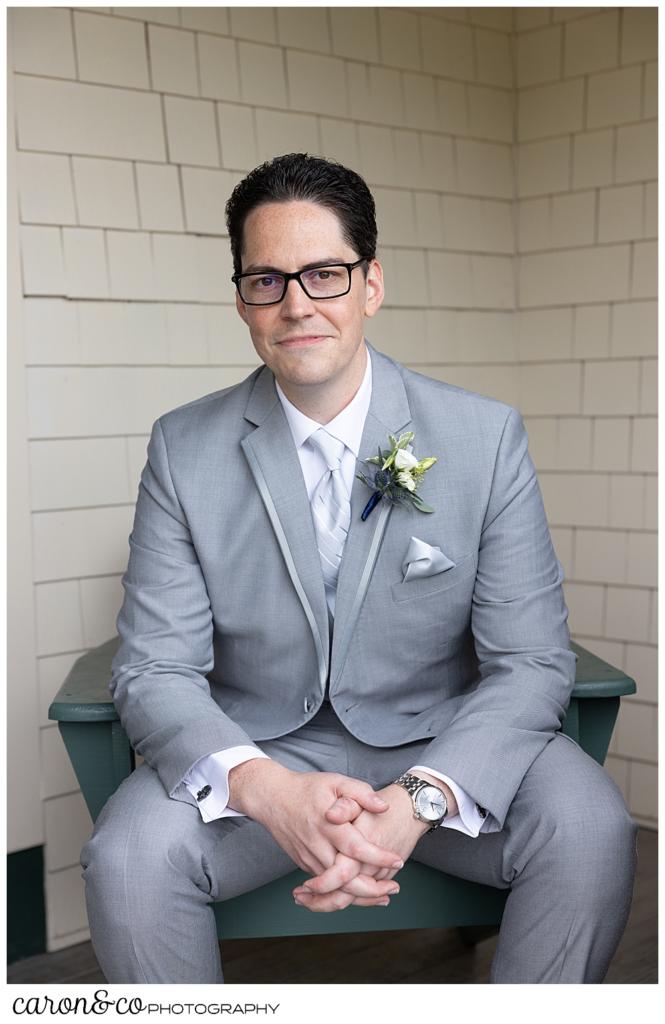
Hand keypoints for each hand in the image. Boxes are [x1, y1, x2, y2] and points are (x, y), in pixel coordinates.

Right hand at [292, 782, 428, 911]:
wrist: (271, 798)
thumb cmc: (306, 788)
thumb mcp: (335, 781)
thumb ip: (360, 792)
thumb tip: (383, 807)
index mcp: (329, 824)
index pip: (356, 847)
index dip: (378, 856)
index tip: (399, 859)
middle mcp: (318, 845)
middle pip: (345, 878)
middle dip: (371, 889)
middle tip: (394, 887)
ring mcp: (309, 858)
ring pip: (335, 888)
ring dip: (360, 895)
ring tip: (385, 894)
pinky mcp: (304, 864)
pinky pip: (326, 885)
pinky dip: (344, 891)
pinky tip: (363, 890)